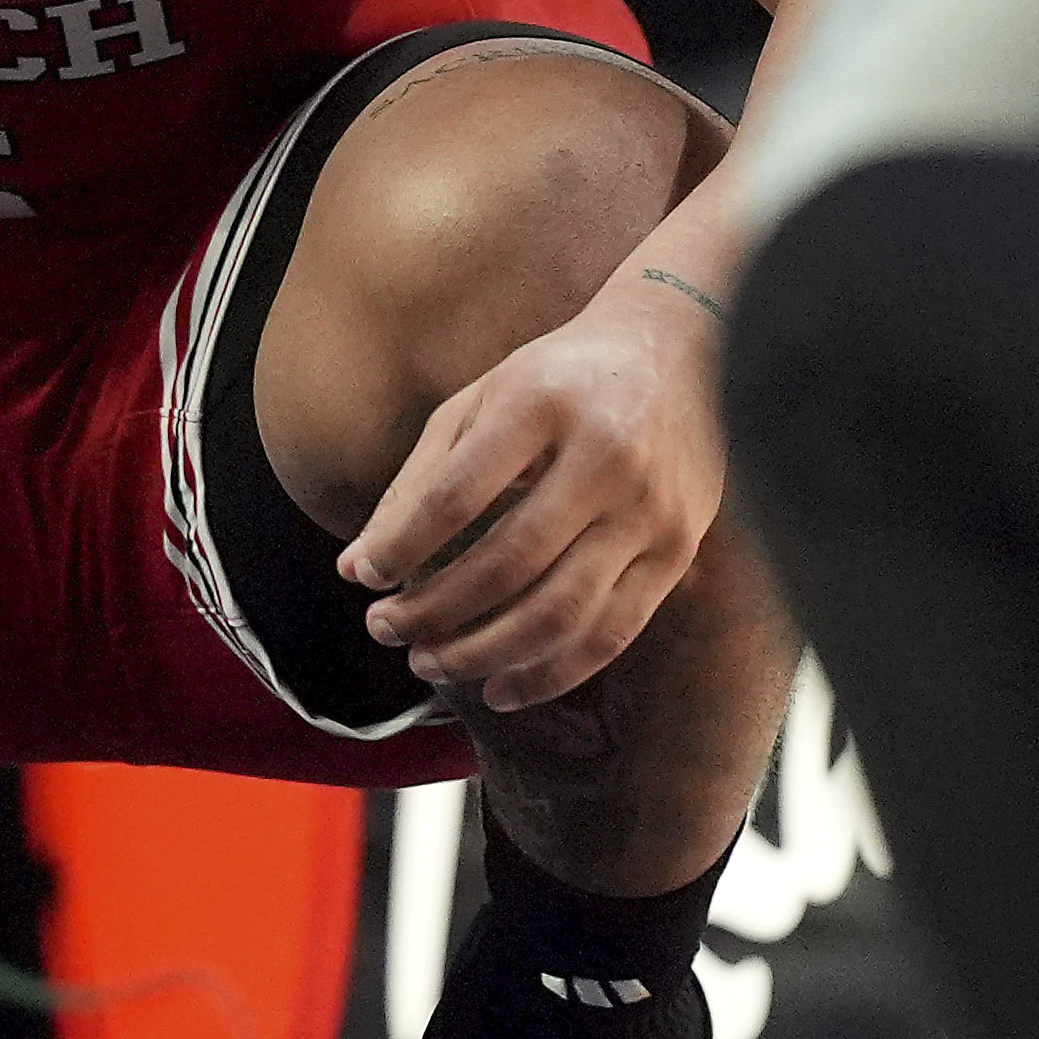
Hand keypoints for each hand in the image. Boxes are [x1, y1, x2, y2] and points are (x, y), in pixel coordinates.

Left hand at [338, 276, 725, 713]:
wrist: (681, 351)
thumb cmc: (562, 379)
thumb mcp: (484, 398)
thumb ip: (422, 478)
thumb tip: (357, 566)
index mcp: (544, 403)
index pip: (457, 495)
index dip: (400, 546)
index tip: (361, 577)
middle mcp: (606, 456)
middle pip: (507, 562)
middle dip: (433, 610)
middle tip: (386, 629)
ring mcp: (649, 510)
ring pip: (561, 612)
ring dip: (483, 653)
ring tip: (430, 662)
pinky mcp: (677, 552)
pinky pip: (612, 633)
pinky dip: (550, 674)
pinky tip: (500, 687)